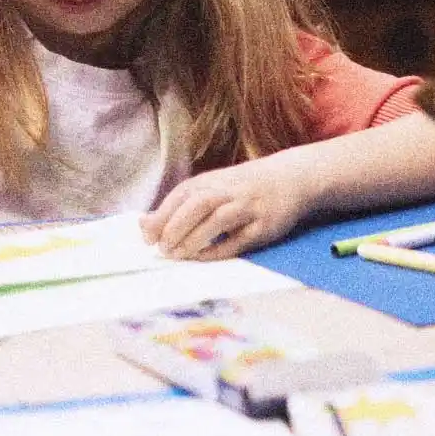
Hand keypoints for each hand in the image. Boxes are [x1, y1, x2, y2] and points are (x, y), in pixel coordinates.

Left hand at [142, 158, 311, 259]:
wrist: (292, 178)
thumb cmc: (242, 187)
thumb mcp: (211, 187)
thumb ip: (179, 205)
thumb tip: (142, 225)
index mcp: (212, 180)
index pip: (181, 196)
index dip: (162, 216)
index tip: (147, 237)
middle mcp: (230, 191)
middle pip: (197, 205)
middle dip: (176, 227)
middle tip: (162, 248)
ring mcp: (249, 207)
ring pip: (218, 220)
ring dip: (195, 238)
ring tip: (179, 254)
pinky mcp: (264, 225)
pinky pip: (240, 239)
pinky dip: (219, 249)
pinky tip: (204, 257)